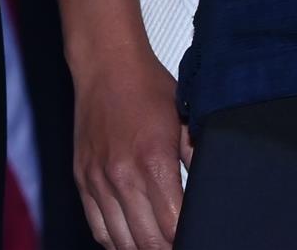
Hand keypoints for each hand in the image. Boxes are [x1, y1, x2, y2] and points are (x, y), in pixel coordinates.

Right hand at [72, 44, 188, 249]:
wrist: (106, 66)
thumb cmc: (148, 88)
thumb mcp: (184, 120)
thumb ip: (198, 159)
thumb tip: (213, 189)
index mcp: (153, 162)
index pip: (171, 227)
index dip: (186, 240)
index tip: (197, 239)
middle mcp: (122, 176)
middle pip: (146, 241)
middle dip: (166, 249)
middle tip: (179, 246)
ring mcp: (98, 181)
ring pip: (119, 241)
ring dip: (140, 249)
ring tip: (157, 247)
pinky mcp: (83, 180)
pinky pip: (97, 227)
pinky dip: (114, 241)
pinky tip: (130, 241)